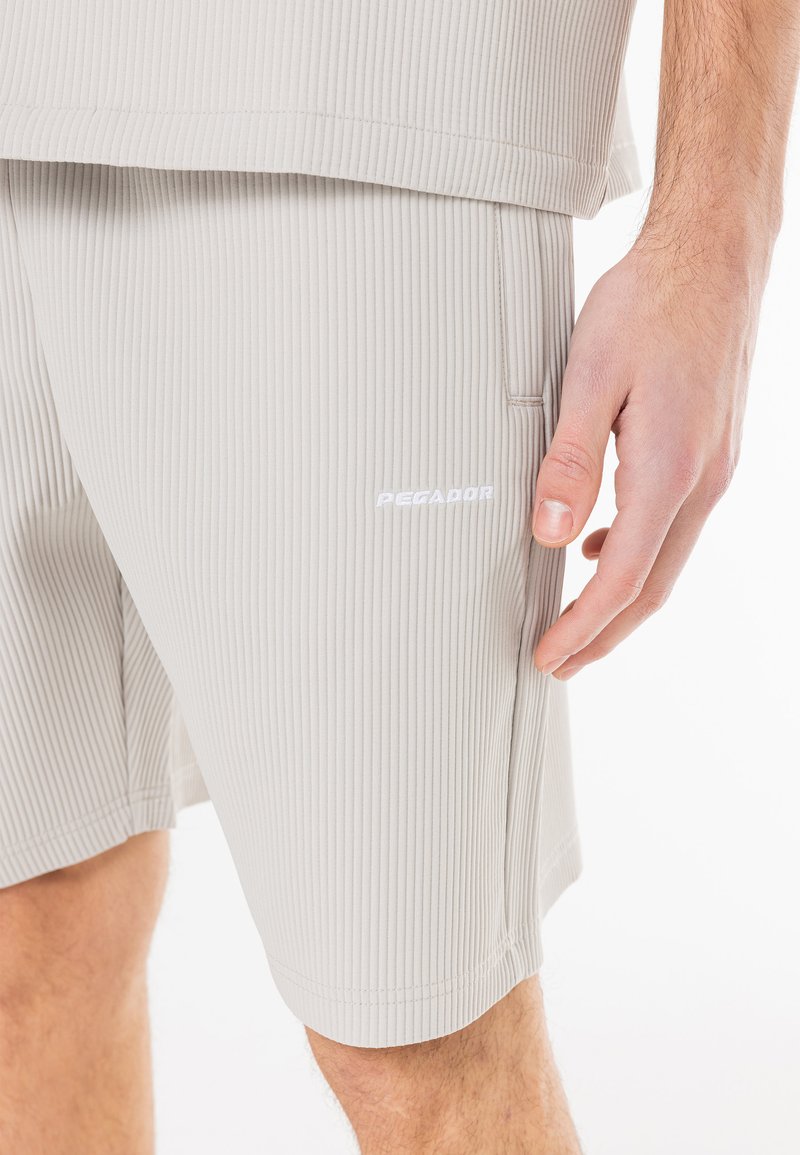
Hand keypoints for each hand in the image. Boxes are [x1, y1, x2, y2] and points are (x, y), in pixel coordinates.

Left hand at [532, 235, 765, 679]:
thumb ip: (570, 463)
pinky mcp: (710, 449)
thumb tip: (549, 535)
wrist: (713, 253)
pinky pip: (673, 524)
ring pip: (665, 559)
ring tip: (575, 617)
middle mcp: (702, 480)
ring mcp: (713, 466)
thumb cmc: (652, 301)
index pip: (622, 581)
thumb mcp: (592, 378)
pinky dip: (635, 553)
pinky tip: (601, 544)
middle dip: (603, 633)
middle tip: (561, 662)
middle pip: (651, 587)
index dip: (582, 628)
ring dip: (619, 597)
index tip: (549, 658)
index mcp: (670, 471)